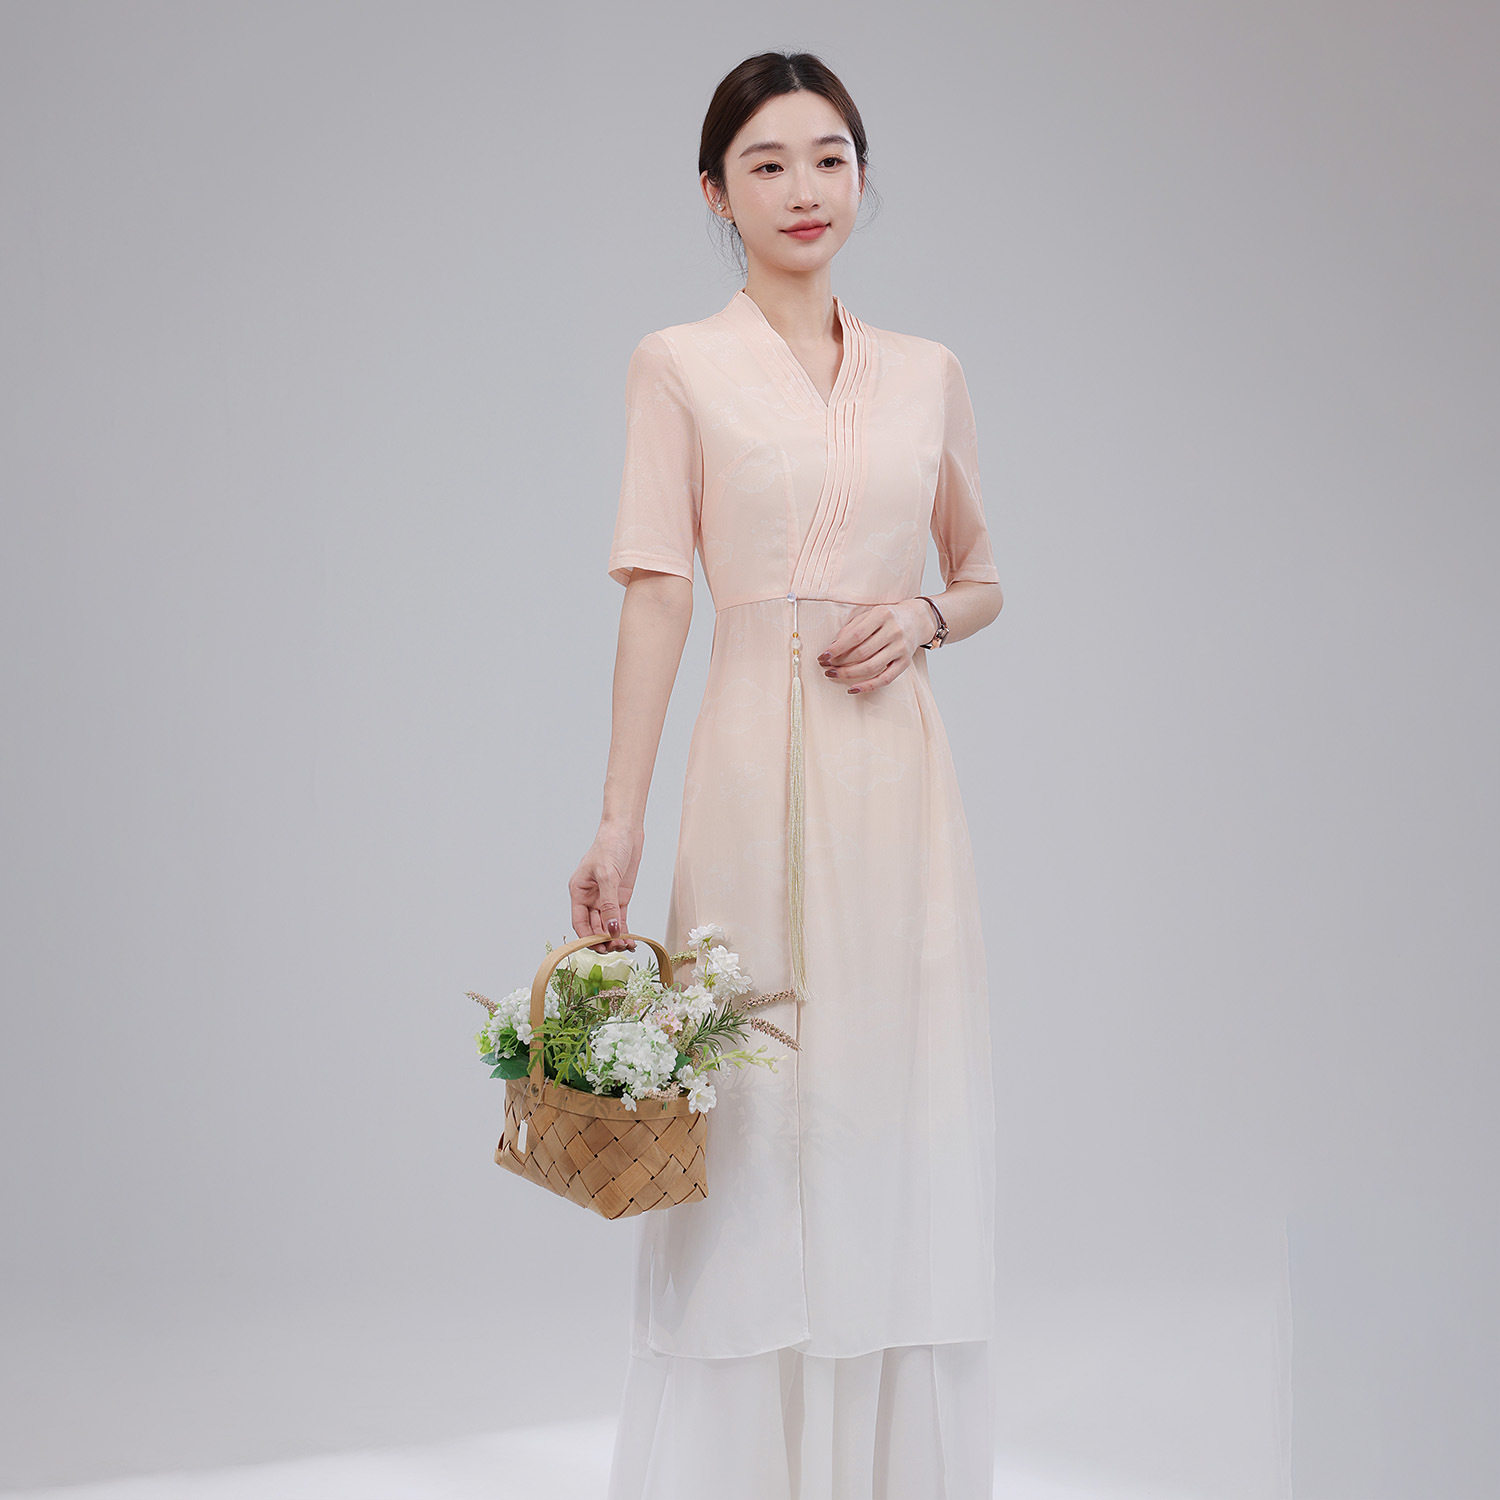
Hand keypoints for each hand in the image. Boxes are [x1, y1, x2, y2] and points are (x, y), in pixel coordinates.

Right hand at [568, 822, 642, 949]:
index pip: (579, 921)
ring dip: (614, 937)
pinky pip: (619, 919)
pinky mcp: (620, 898)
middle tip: (615, 949)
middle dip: (603, 939)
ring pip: (607, 925)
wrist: (626, 831)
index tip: (598, 947)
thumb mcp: (607, 875)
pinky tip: (630, 941)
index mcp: (579, 891)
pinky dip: (624, 930)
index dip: (587, 937)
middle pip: (594, 926)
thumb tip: (609, 929)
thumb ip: (609, 903)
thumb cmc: (610, 846)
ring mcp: (605, 899)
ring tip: (625, 946)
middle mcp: (590, 898)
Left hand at [815, 598, 932, 693]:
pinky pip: (885, 679)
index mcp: (882, 615)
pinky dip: (867, 686)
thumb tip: (832, 648)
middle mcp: (894, 631)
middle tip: (826, 666)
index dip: (837, 648)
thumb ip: (851, 628)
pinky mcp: (905, 662)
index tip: (823, 656)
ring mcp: (901, 648)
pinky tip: (852, 688)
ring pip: (871, 667)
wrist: (916, 620)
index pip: (855, 635)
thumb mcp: (869, 615)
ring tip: (834, 674)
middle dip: (840, 662)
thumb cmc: (887, 618)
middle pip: (862, 652)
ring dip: (849, 674)